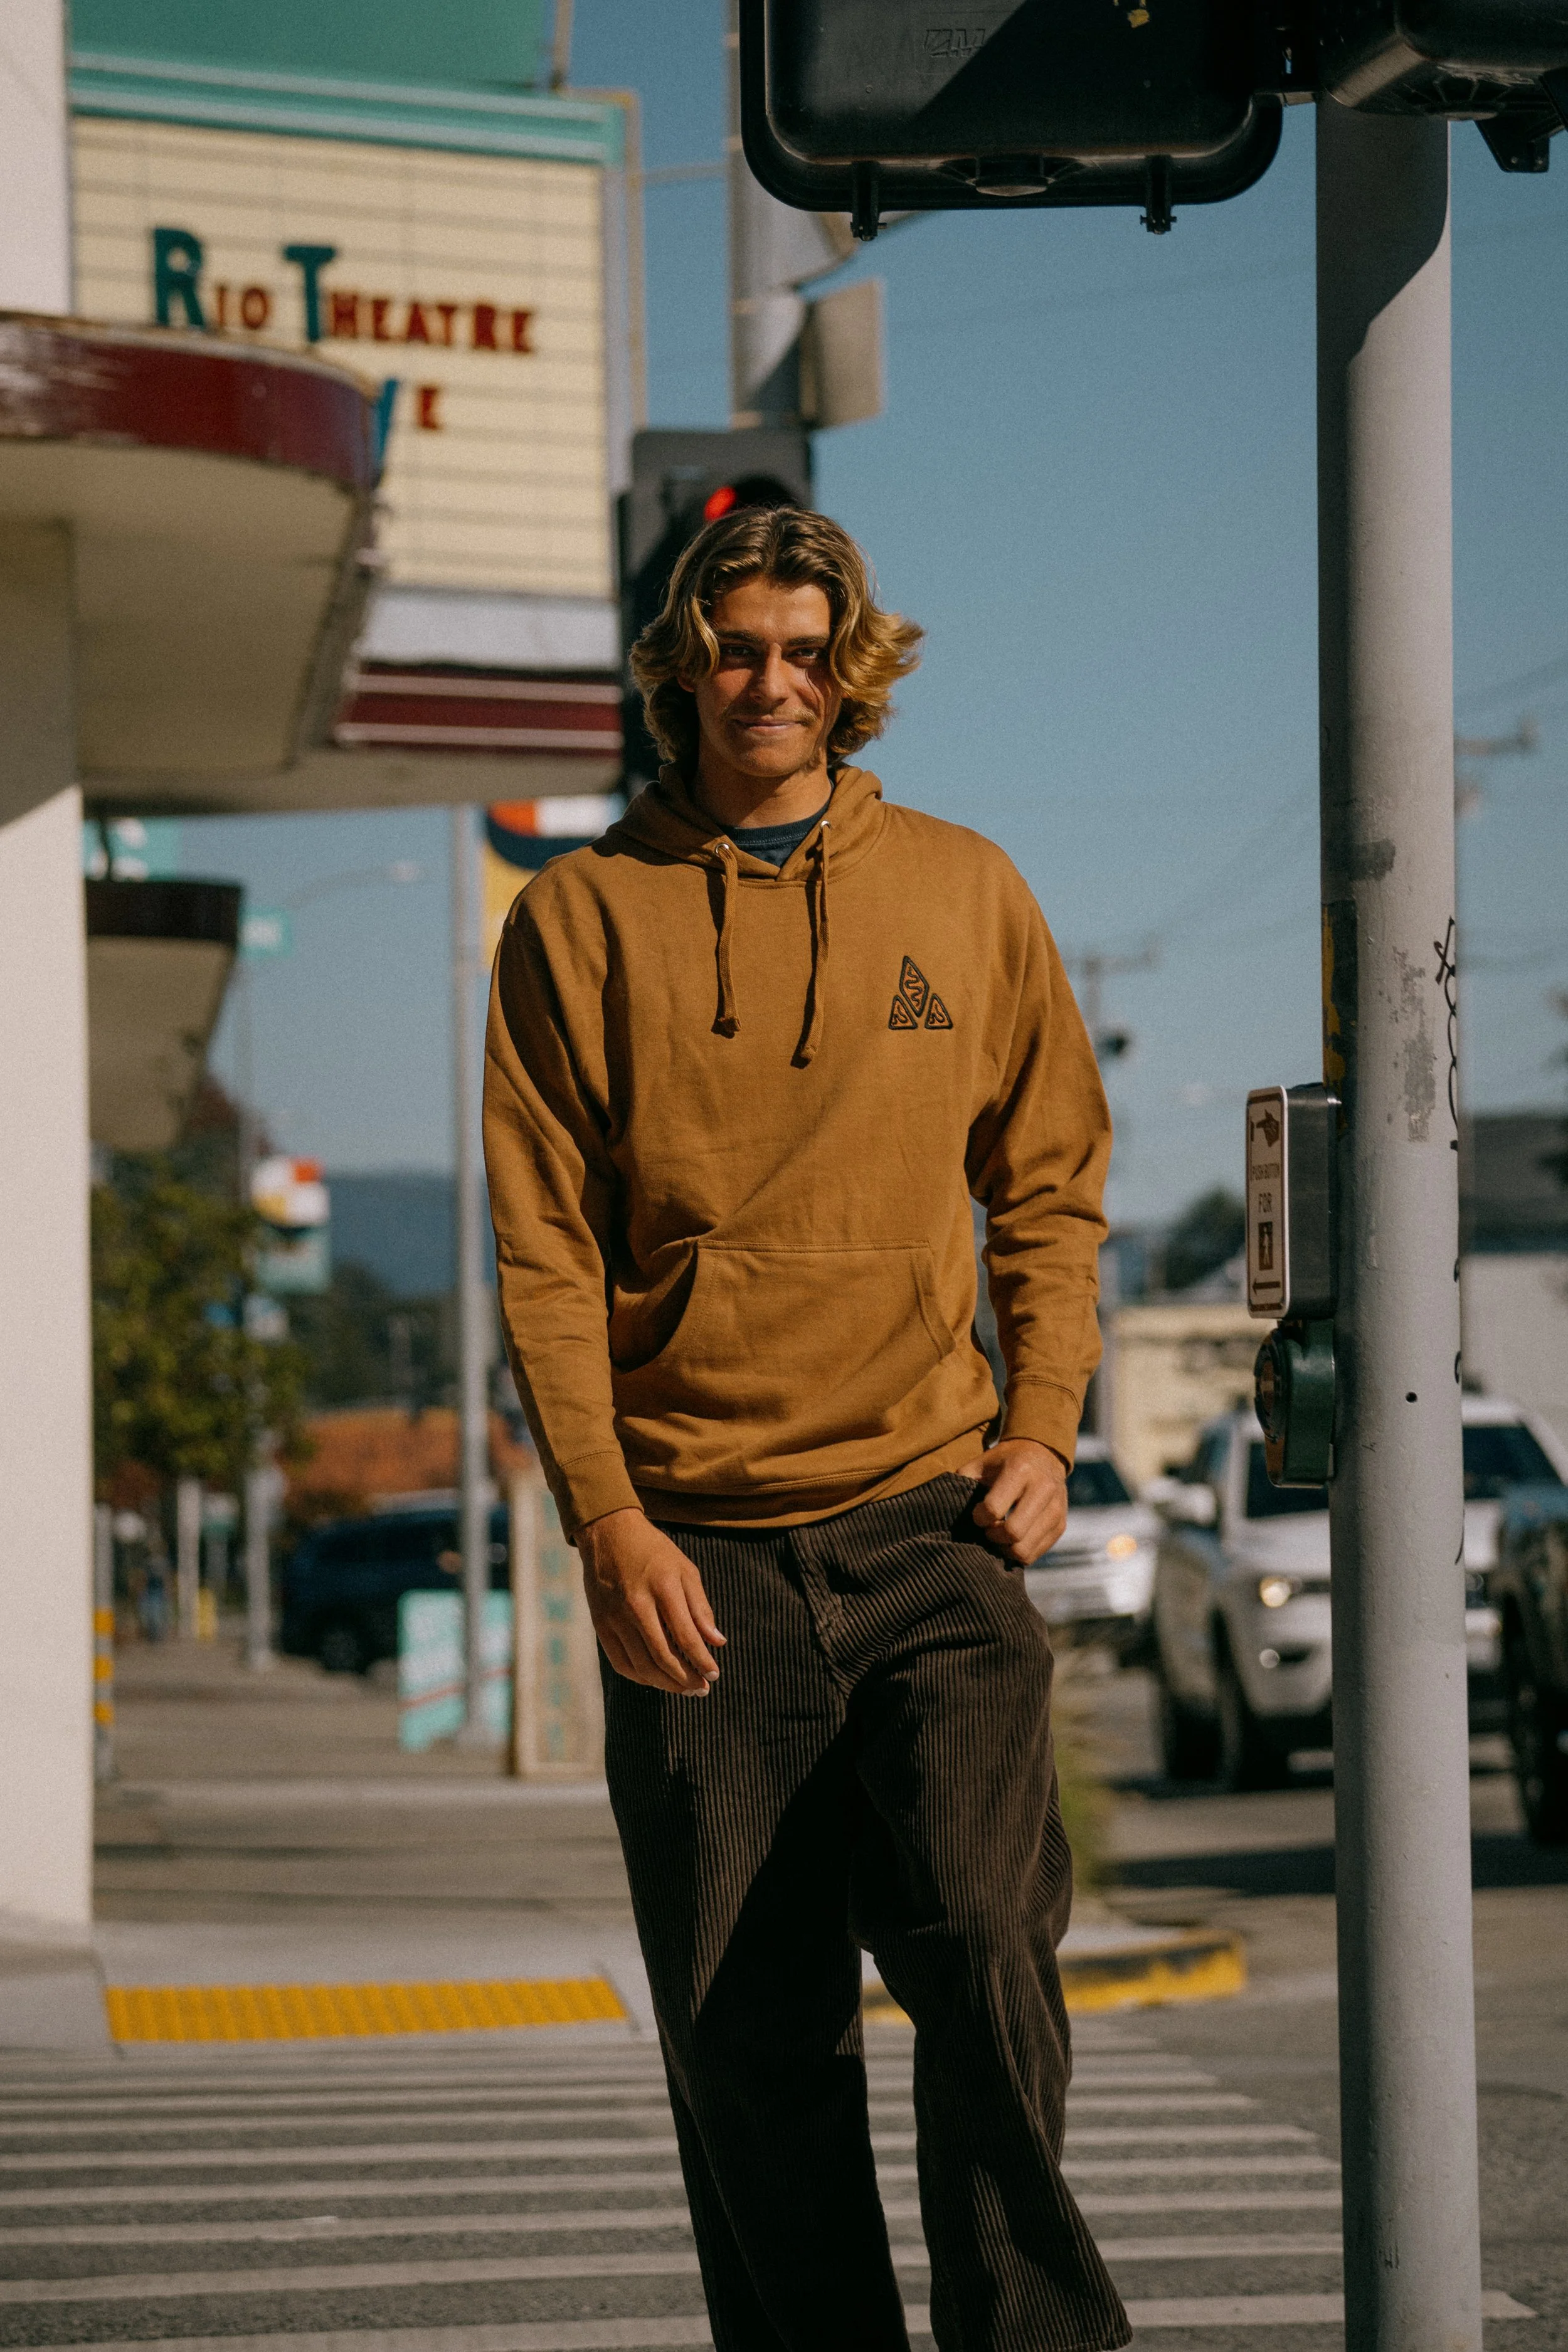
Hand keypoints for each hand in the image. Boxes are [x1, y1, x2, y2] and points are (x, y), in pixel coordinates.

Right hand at [577, 1509, 725, 1696]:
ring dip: (666, 1684)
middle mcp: (636, 1604)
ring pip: (642, 1665)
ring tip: (684, 1688)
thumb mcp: (685, 1570)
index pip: (686, 1636)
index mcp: (663, 1587)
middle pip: (663, 1656)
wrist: (608, 1534)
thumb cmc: (654, 1552)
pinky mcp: (600, 1624)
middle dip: (686, 1679)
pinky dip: (641, 1677)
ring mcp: (614, 1617)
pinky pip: (621, 1662)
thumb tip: (717, 1642)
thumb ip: (701, 1608)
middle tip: (702, 1689)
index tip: (714, 1674)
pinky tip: (657, 1679)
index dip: (702, 1660)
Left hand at [956, 1437, 1069, 1566]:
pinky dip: (1018, 1552)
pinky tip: (1011, 1539)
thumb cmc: (1004, 1462)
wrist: (1043, 1455)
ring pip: (1025, 1550)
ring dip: (1005, 1549)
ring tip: (998, 1535)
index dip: (979, 1517)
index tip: (978, 1513)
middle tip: (988, 1528)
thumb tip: (946, 1509)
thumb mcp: (981, 1463)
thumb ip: (963, 1482)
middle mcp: (1043, 1489)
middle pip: (1013, 1533)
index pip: (993, 1509)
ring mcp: (1056, 1509)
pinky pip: (1035, 1553)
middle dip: (992, 1537)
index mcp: (1020, 1470)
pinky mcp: (1061, 1525)